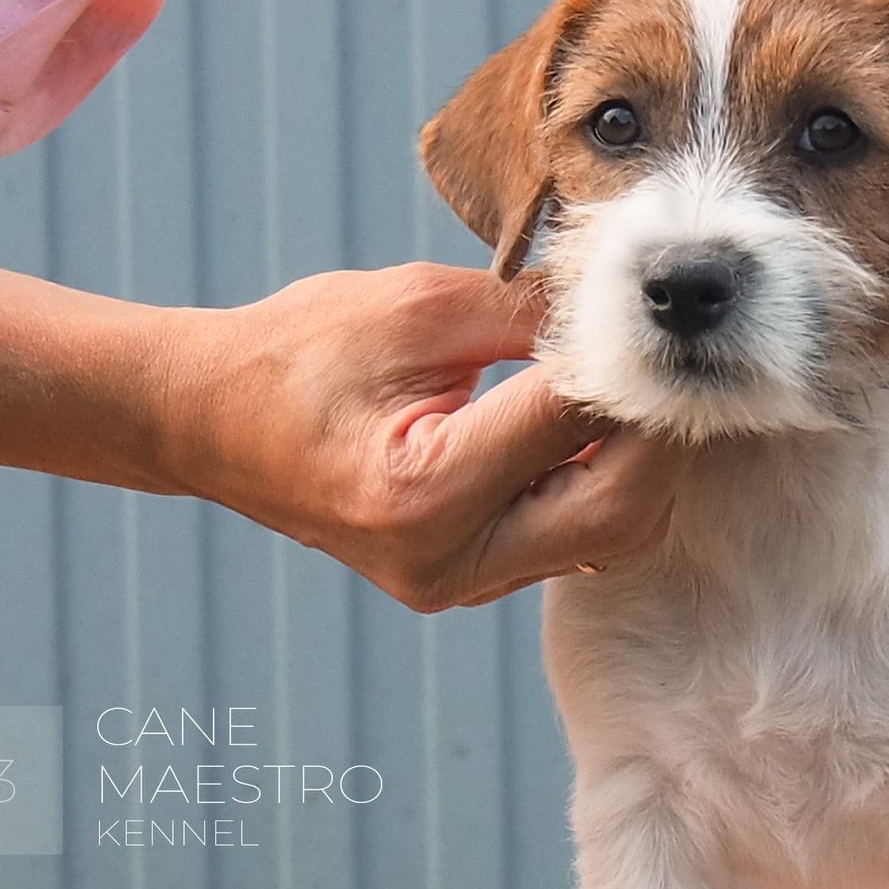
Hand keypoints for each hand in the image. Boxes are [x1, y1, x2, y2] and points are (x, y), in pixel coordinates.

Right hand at [168, 263, 688, 611]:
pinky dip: (601, 483)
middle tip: (680, 360)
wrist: (209, 420)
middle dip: (662, 433)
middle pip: (620, 510)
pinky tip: (601, 424)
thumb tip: (627, 304)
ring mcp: (459, 584)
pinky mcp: (469, 582)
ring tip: (643, 386)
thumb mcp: (415, 308)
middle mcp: (448, 559)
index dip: (631, 365)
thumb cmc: (298, 351)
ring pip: (609, 537)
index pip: (573, 423)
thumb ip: (528, 311)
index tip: (667, 318)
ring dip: (642, 463)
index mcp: (425, 489)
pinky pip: (572, 542)